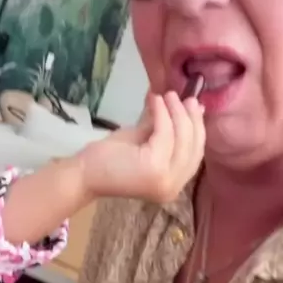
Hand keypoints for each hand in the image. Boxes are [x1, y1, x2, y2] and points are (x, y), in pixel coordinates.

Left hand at [78, 90, 204, 203]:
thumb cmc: (111, 159)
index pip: (196, 154)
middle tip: (184, 97)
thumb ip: (167, 128)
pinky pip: (166, 134)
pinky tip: (155, 100)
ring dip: (176, 112)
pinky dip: (163, 114)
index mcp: (174, 185)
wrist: (84, 174)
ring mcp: (166, 179)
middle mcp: (174, 187)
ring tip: (168, 95)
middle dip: (190, 118)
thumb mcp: (145, 141)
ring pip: (182, 138)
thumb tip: (190, 104)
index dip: (197, 128)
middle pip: (193, 146)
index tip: (194, 105)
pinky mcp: (155, 167)